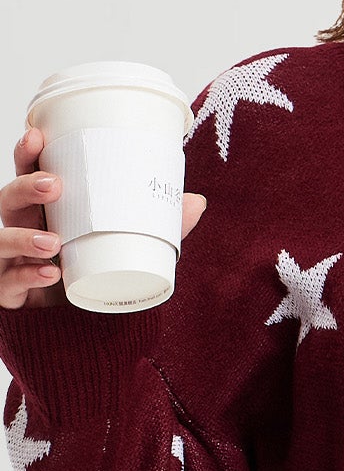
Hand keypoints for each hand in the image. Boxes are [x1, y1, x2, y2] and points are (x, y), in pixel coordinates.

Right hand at [1, 125, 207, 310]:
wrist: (82, 335)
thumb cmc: (95, 279)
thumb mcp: (130, 250)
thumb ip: (160, 230)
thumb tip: (196, 202)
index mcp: (46, 213)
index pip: (29, 177)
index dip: (28, 155)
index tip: (37, 135)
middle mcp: (23, 232)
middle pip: (9, 201)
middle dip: (26, 187)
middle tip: (54, 185)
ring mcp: (11, 263)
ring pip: (2, 241)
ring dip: (23, 237)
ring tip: (53, 241)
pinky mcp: (9, 296)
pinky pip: (7, 284)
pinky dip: (27, 277)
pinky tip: (48, 274)